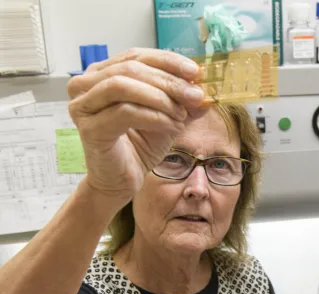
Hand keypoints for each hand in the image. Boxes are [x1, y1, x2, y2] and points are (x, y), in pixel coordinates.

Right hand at [67, 48, 206, 202]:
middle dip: (169, 81)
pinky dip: (154, 117)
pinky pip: (124, 112)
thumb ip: (183, 101)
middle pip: (131, 68)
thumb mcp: (168, 117)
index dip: (167, 61)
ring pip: (124, 86)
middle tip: (195, 95)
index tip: (195, 72)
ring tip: (181, 114)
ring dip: (160, 98)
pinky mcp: (89, 128)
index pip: (136, 55)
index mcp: (102, 74)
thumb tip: (204, 90)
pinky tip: (171, 126)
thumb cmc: (139, 146)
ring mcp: (83, 105)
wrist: (122, 180)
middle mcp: (86, 85)